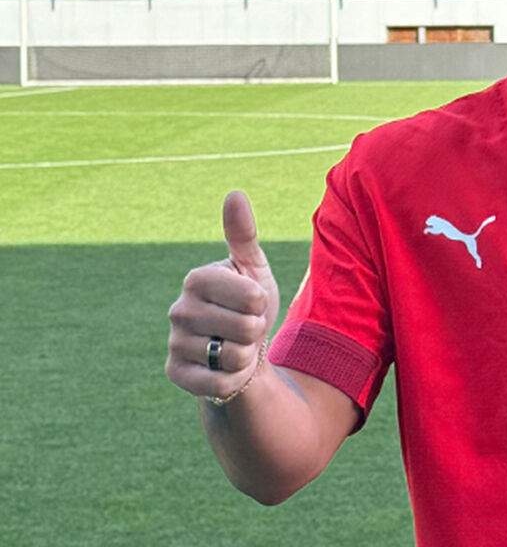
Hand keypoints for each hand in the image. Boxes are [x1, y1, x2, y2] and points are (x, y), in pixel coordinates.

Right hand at [166, 191, 279, 400]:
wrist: (241, 349)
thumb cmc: (249, 304)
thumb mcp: (253, 268)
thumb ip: (243, 234)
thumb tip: (234, 194)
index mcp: (197, 278)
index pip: (252, 297)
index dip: (261, 304)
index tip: (251, 303)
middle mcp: (178, 309)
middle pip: (246, 329)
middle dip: (256, 332)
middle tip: (244, 328)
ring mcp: (174, 343)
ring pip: (234, 357)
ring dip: (245, 356)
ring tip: (234, 346)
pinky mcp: (176, 374)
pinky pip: (220, 383)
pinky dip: (233, 379)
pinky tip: (225, 369)